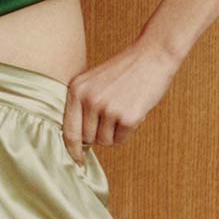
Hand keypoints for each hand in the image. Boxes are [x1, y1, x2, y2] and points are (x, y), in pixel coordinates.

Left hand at [62, 37, 180, 164]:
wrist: (151, 57)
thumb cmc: (122, 72)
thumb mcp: (92, 82)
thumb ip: (81, 105)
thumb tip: (77, 142)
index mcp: (76, 90)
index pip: (68, 130)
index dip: (71, 150)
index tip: (76, 161)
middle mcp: (89, 100)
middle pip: (88, 138)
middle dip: (99, 135)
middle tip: (111, 118)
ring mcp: (108, 108)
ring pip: (105, 141)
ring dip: (114, 133)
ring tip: (122, 110)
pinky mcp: (127, 117)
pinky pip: (122, 139)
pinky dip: (127, 131)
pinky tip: (133, 110)